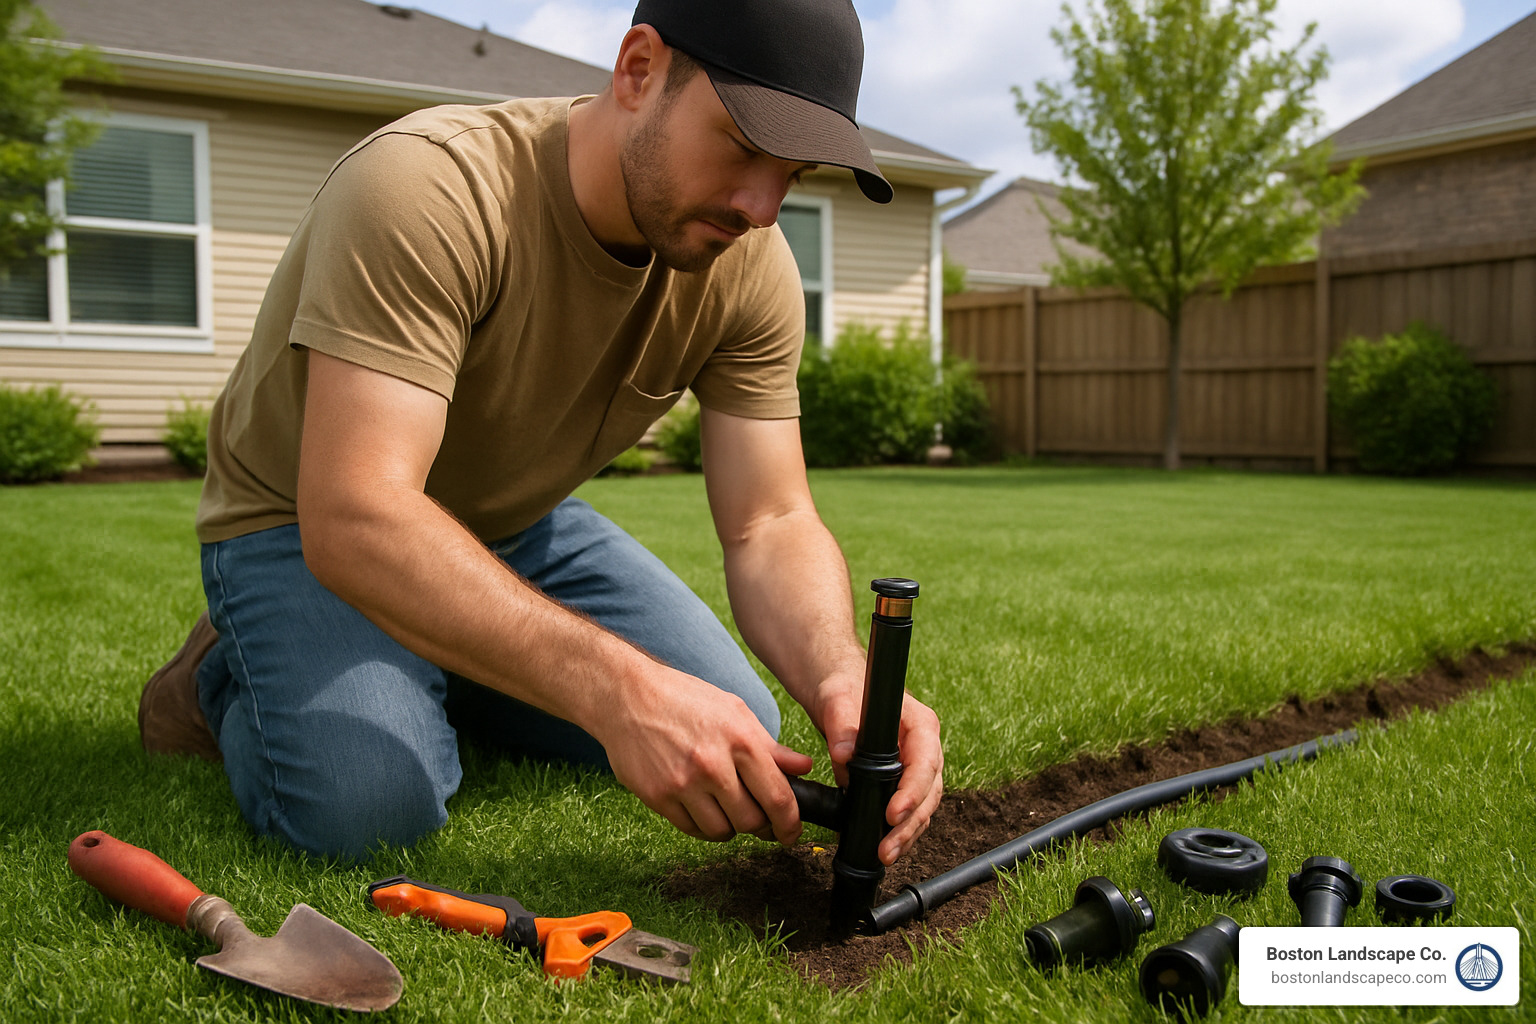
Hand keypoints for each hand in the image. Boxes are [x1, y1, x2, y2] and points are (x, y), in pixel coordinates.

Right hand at [594, 665, 813, 846]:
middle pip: (751, 821)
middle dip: (760, 825)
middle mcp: (713, 764)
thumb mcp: (734, 711)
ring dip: (730, 827)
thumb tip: (803, 768)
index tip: (791, 833)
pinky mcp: (658, 797)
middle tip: (758, 818)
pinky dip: (703, 826)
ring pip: (721, 831)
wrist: (629, 697)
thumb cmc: (685, 700)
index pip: (778, 797)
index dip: (790, 824)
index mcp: (740, 740)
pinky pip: (691, 829)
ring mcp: (683, 783)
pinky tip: (703, 808)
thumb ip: (770, 746)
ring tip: (727, 808)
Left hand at [809, 676, 943, 866]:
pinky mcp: (904, 781)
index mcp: (919, 724)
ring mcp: (918, 766)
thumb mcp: (838, 699)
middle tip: (886, 848)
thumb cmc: (844, 688)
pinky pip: (910, 810)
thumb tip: (843, 754)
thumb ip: (841, 725)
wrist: (840, 692)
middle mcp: (925, 747)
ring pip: (923, 806)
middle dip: (910, 823)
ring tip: (885, 854)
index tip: (892, 814)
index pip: (925, 762)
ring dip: (907, 834)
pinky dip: (900, 830)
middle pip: (929, 792)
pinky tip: (885, 847)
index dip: (912, 792)